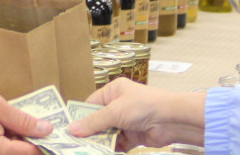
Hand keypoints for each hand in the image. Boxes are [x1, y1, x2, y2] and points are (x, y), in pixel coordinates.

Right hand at [66, 78, 205, 148]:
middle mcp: (119, 105)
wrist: (172, 120)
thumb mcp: (114, 111)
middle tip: (72, 144)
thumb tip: (71, 129)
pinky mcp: (133, 136)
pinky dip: (111, 149)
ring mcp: (126, 121)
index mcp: (113, 91)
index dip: (79, 117)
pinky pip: (117, 144)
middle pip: (97, 121)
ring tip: (84, 150)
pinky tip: (100, 153)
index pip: (90, 104)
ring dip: (98, 142)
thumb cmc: (143, 106)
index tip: (67, 129)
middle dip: (88, 132)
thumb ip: (93, 122)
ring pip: (106, 134)